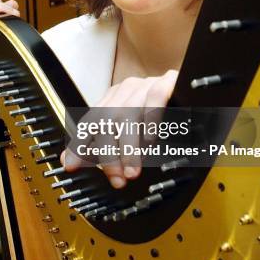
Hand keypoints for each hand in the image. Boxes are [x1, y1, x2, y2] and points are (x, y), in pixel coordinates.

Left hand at [61, 69, 177, 188]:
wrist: (192, 90)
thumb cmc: (161, 115)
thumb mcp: (129, 132)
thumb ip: (100, 145)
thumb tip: (68, 161)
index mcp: (114, 99)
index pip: (90, 121)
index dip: (79, 144)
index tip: (71, 166)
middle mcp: (128, 90)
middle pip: (106, 119)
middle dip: (108, 153)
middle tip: (116, 178)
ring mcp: (147, 84)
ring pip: (129, 113)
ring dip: (129, 147)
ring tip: (132, 171)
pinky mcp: (169, 81)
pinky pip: (156, 97)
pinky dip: (151, 120)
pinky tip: (151, 139)